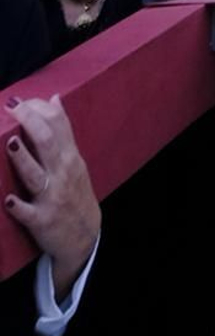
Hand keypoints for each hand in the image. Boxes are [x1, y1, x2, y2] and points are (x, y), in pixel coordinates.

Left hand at [3, 95, 99, 295]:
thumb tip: (54, 99)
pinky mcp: (42, 221)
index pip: (58, 124)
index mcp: (69, 157)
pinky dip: (19, 207)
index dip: (40, 108)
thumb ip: (62, 132)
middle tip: (12, 107)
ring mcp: (52, 197)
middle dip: (30, 122)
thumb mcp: (73, 160)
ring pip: (36, 175)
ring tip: (11, 143)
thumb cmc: (74, 193)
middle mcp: (62, 173)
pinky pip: (29, 213)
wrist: (84, 236)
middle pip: (47, 142)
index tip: (20, 100)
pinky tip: (8, 200)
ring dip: (23, 159)